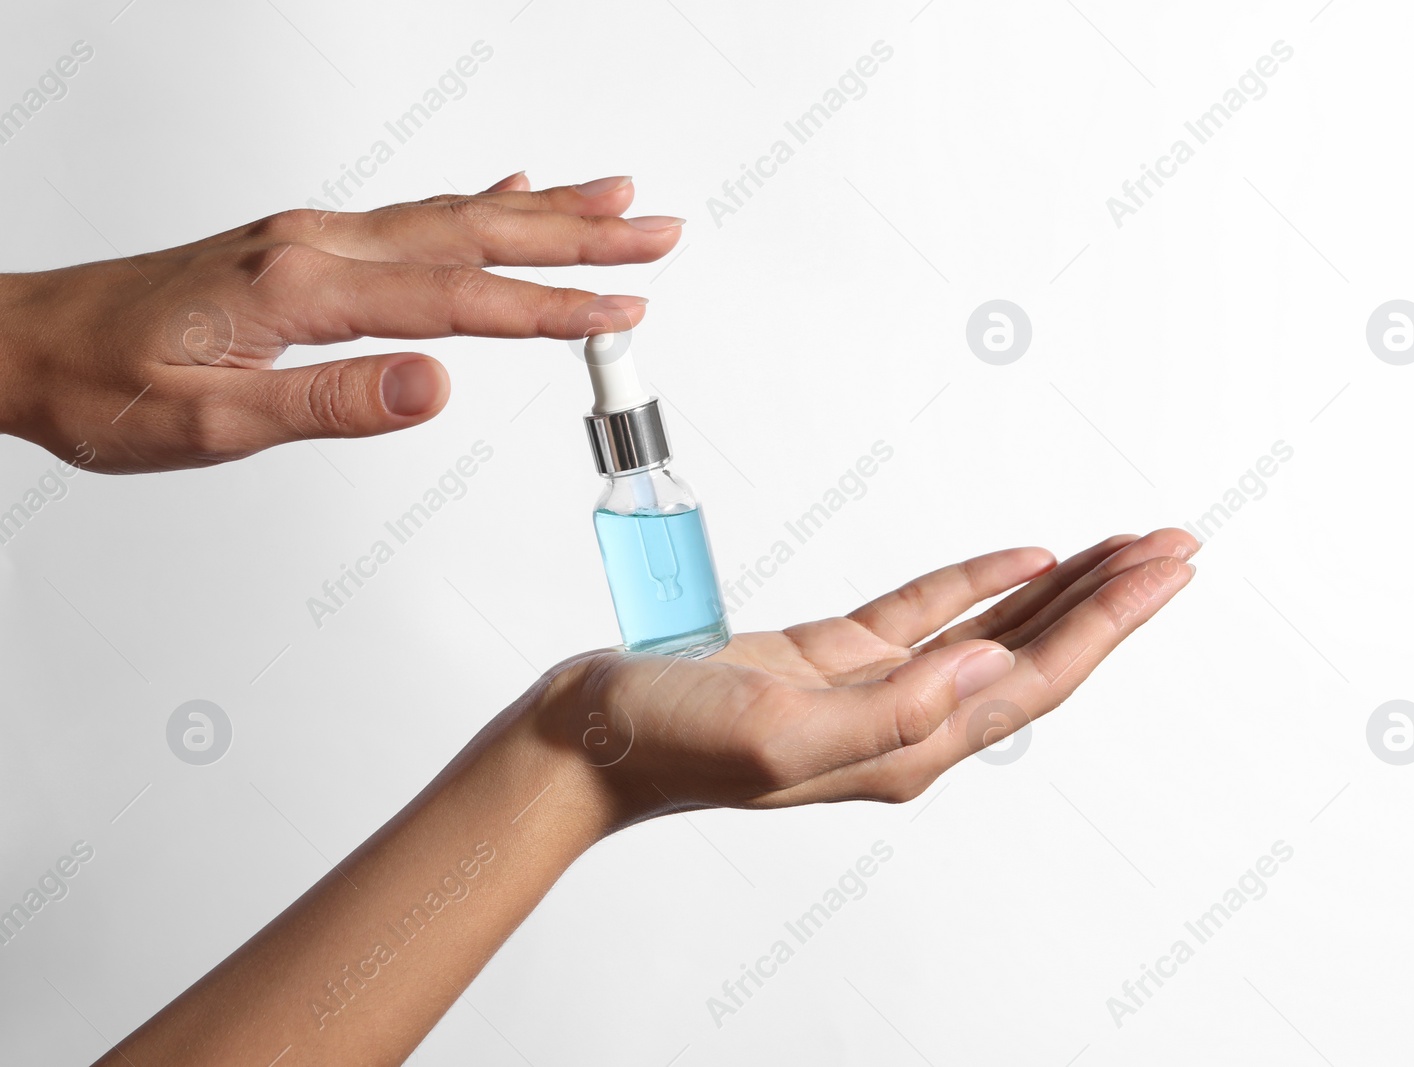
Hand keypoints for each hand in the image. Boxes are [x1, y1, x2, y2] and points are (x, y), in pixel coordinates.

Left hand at [0, 172, 681, 472]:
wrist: (23, 341)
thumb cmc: (103, 387)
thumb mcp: (210, 422)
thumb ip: (330, 403)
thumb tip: (434, 387)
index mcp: (302, 288)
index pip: (458, 300)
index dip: (549, 308)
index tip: (621, 310)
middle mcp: (317, 244)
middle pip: (475, 230)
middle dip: (577, 234)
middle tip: (657, 230)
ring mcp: (312, 235)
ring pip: (451, 213)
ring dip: (542, 207)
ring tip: (614, 199)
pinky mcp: (301, 243)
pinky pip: (412, 213)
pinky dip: (474, 199)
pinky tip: (507, 190)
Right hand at [529, 528, 1198, 826]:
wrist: (591, 737)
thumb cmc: (669, 741)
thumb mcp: (780, 731)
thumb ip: (892, 711)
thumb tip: (990, 669)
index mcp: (907, 748)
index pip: (1035, 677)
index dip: (1111, 622)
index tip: (1168, 570)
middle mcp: (906, 723)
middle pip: (1034, 653)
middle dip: (1110, 599)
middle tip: (1174, 544)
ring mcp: (874, 688)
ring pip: (992, 629)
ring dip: (1061, 588)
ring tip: (1122, 547)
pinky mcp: (835, 656)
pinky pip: (925, 611)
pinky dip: (976, 580)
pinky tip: (1022, 558)